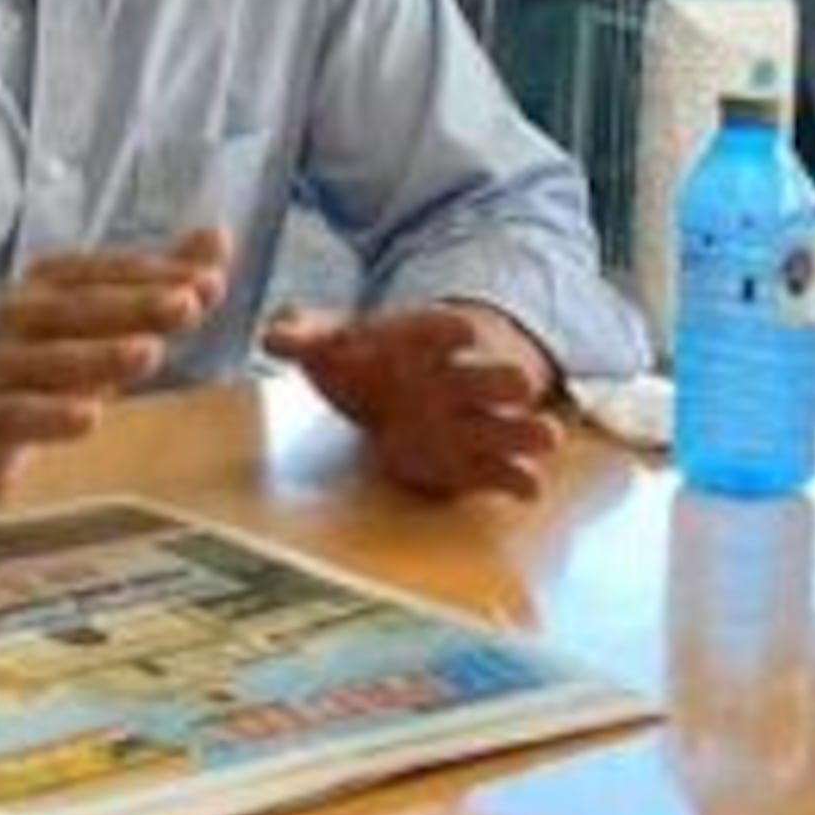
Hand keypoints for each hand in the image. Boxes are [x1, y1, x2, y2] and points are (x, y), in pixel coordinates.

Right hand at [0, 227, 229, 497]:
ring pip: (47, 360)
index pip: (102, 272)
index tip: (209, 276)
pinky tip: (88, 418)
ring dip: (97, 356)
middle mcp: (17, 319)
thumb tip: (217, 238)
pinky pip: (15, 416)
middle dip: (134, 305)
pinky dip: (50, 415)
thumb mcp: (96, 322)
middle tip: (187, 303)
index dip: (154, 272)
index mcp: (47, 288)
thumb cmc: (34, 365)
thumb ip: (155, 282)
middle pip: (77, 308)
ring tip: (148, 353)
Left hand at [262, 301, 562, 499]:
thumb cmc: (364, 357)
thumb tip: (273, 337)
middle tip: (514, 384)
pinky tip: (522, 486)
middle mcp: (462, 380)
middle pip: (503, 376)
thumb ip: (303, 335)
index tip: (458, 330)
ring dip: (530, 432)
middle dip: (509, 381)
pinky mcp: (479, 465)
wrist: (395, 387)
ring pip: (521, 425)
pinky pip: (511, 474)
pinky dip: (519, 481)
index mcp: (428, 342)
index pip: (450, 328)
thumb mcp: (331, 339)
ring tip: (540, 437)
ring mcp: (477, 423)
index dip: (454, 330)